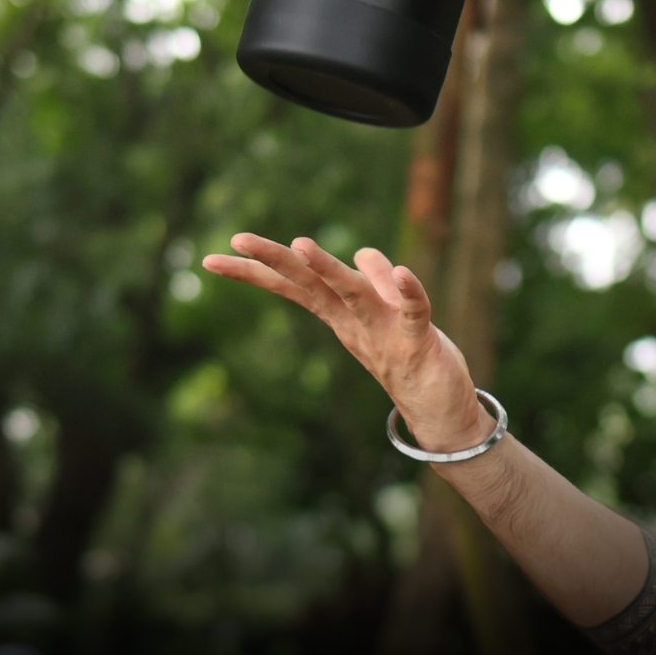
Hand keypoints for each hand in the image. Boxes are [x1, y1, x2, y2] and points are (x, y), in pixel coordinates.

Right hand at [202, 233, 495, 452]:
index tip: (213, 258)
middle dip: (275, 260)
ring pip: (352, 294)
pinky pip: (414, 312)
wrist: (442, 415)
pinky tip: (402, 271)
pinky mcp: (419, 342)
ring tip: (300, 243)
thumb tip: (363, 252)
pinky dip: (409, 291)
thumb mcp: (390, 315)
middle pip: (310, 284)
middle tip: (237, 238)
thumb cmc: (413, 360)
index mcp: (342, 314)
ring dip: (328, 268)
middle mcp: (355, 323)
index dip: (257, 270)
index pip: (295, 285)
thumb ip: (377, 283)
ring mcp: (384, 333)